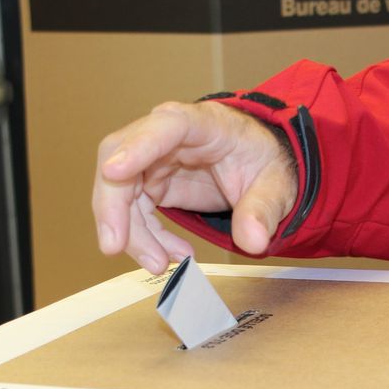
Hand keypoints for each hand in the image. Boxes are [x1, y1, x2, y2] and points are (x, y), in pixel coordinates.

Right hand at [93, 100, 296, 273]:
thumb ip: (263, 211)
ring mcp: (153, 157)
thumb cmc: (263, 162)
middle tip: (115, 247)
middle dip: (112, 205)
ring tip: (160, 264)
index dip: (138, 147)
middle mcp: (168, 134)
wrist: (259, 165)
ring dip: (131, 232)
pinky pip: (131, 210)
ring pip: (119, 190)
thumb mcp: (276, 186)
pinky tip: (168, 255)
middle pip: (120, 157)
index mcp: (204, 124)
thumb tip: (253, 241)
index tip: (113, 172)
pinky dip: (143, 237)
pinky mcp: (149, 181)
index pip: (166, 126)